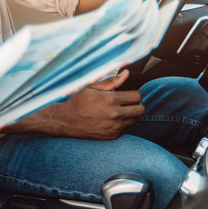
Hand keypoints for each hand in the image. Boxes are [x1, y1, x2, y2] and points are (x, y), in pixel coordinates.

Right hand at [7, 70, 143, 139]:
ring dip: (131, 114)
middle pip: (141, 109)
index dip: (134, 94)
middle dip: (136, 104)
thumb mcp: (92, 87)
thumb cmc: (78, 102)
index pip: (137, 96)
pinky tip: (111, 119)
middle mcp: (115, 114)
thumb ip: (112, 81)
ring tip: (119, 111)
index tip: (128, 94)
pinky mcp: (113, 135)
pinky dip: (123, 124)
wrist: (66, 121)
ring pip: (136, 119)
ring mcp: (115, 127)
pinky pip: (127, 128)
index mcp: (111, 100)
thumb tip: (126, 73)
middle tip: (126, 102)